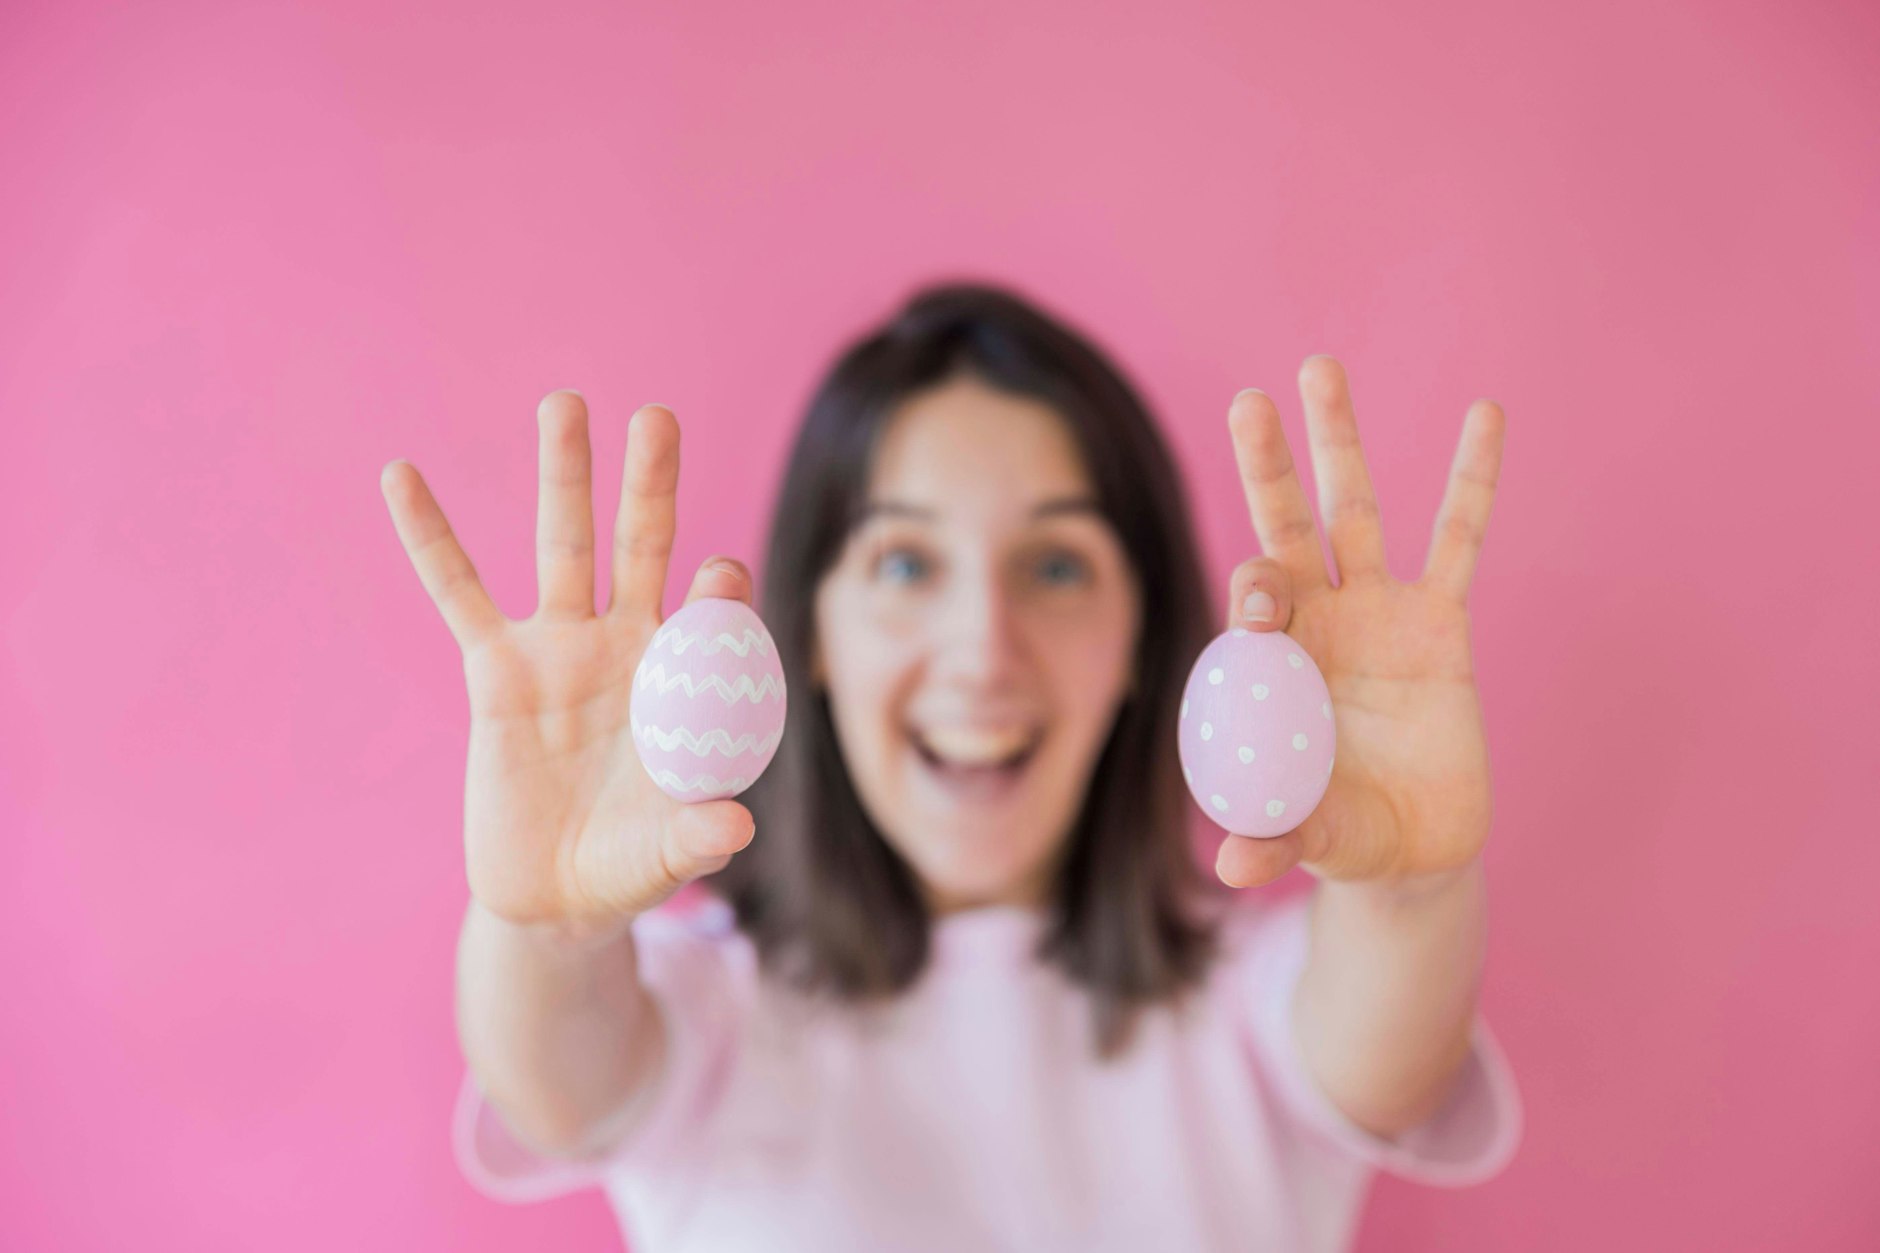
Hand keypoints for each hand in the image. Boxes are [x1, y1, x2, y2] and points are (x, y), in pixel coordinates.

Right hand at [379, 392, 757, 935]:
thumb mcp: (666, 855)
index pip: (711, 614)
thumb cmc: (630, 863)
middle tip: (658, 417)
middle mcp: (627, 647)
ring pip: (563, 546)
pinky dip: (430, 536)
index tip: (721, 574)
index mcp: (684, 679)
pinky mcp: (494, 672)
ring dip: (564, 477)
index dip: (719, 592)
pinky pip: (457, 594)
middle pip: (643, 549)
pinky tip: (401, 475)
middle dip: (650, 485)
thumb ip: (698, 837)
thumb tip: (735, 825)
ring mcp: (560, 650)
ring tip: (564, 404)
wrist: (557, 894)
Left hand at [1214, 356, 1504, 890]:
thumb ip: (1277, 838)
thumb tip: (1232, 866)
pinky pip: (1459, 540)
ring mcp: (1377, 614)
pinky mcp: (1442, 623)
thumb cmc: (1343, 835)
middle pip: (1285, 530)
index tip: (1262, 599)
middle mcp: (1316, 624)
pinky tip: (1485, 415)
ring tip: (1318, 369)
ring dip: (1339, 444)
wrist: (1412, 848)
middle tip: (1248, 403)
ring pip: (1356, 512)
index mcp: (1270, 665)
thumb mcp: (1315, 838)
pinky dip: (1471, 481)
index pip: (1250, 610)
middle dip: (1266, 470)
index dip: (1253, 595)